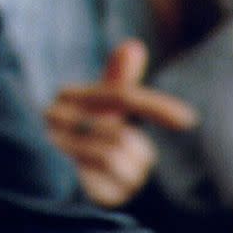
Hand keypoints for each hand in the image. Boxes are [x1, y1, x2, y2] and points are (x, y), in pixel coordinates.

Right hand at [45, 38, 196, 207]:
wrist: (43, 186)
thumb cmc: (81, 143)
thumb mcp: (101, 112)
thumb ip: (117, 81)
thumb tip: (134, 45)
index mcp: (68, 97)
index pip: (121, 95)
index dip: (157, 107)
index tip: (189, 120)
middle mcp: (54, 119)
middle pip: (123, 134)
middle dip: (136, 152)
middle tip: (128, 162)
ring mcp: (53, 150)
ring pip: (118, 154)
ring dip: (129, 171)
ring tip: (113, 175)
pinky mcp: (59, 182)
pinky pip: (110, 180)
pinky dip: (121, 185)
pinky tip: (108, 186)